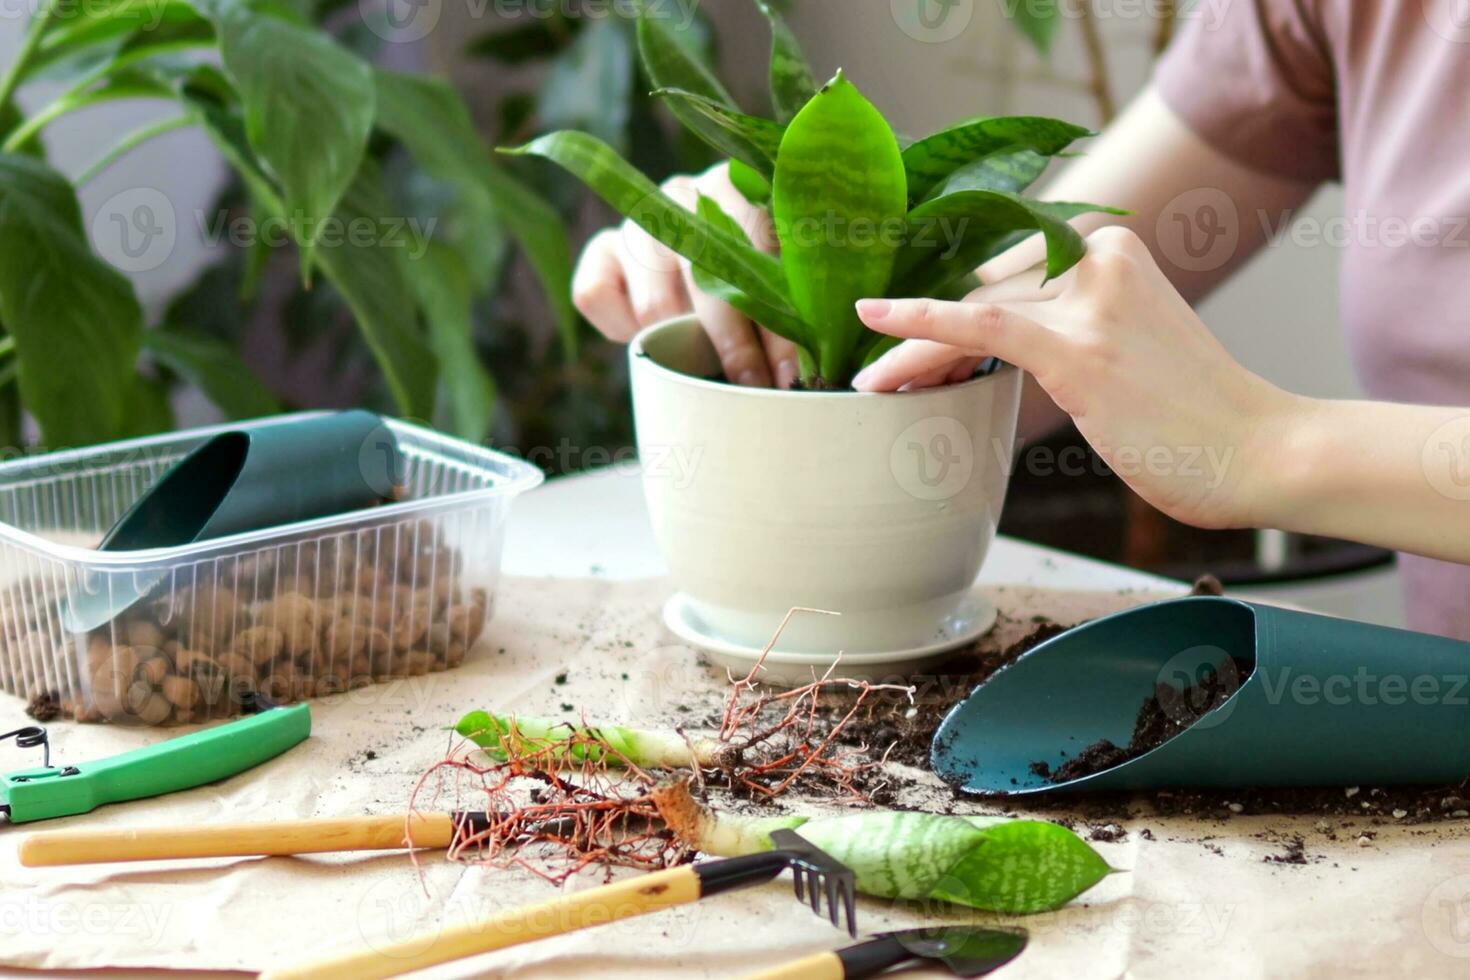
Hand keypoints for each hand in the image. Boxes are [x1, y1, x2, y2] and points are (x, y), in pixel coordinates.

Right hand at [571, 162, 799, 387]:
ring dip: (679, 343)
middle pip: (703, 277)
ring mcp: (636, 223)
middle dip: (734, 342)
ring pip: (653, 301)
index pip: (757, 247)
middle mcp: (681, 197)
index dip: (776, 315)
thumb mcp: (779, 279)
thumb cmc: (750, 279)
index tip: (794, 367)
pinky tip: (648, 336)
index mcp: (735, 188)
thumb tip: (810, 360)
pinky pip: (596, 296)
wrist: (693, 276)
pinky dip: (622, 328)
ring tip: (701, 364)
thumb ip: (792, 300)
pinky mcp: (600, 251)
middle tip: (753, 383)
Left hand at [853, 227, 1300, 530]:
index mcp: (1111, 249)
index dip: (947, 307)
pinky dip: (921, 325)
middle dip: (925, 337)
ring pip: (972, 315)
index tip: (901, 333)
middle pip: (981, 291)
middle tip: (878, 375)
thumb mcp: (1129, 346)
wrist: (1260, 450)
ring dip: (912, 353)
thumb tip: (996, 345)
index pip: (1004, 273)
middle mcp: (1098, 258)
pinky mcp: (1078, 347)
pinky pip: (980, 326)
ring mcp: (1089, 300)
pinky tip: (876, 325)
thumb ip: (1069, 329)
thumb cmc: (1194, 415)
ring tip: (870, 383)